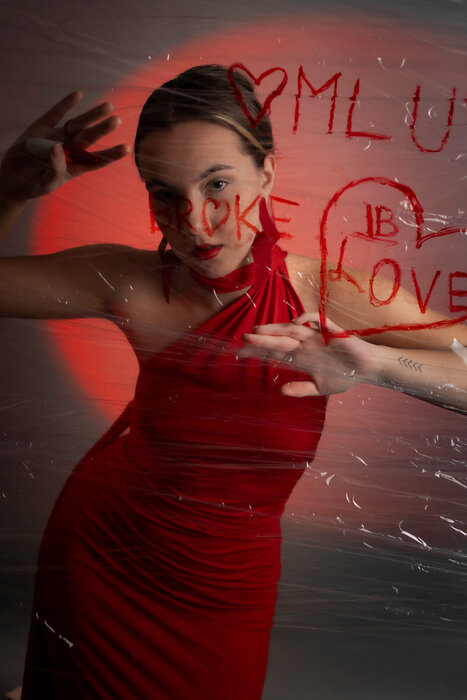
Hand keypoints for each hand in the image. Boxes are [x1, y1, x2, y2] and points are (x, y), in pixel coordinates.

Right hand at [0, 91, 128, 201]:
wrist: (12, 179)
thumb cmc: (33, 185)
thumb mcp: (46, 182)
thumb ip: (55, 168)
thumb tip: (57, 147)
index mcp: (74, 165)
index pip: (96, 160)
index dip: (110, 154)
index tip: (125, 148)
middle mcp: (69, 149)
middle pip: (89, 138)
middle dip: (102, 129)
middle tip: (117, 120)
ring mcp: (56, 137)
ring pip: (77, 124)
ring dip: (91, 115)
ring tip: (108, 106)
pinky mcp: (41, 128)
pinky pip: (55, 114)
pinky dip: (66, 104)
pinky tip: (78, 95)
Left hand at [239, 312, 382, 396]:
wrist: (369, 368)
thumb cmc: (345, 375)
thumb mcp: (320, 388)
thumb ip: (301, 388)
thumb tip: (280, 391)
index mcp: (300, 357)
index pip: (274, 352)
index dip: (258, 352)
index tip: (239, 354)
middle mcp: (305, 344)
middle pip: (279, 339)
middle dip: (261, 339)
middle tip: (243, 339)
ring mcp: (317, 336)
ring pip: (292, 329)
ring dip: (276, 328)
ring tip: (258, 330)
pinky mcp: (331, 331)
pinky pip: (317, 320)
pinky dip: (307, 318)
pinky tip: (296, 323)